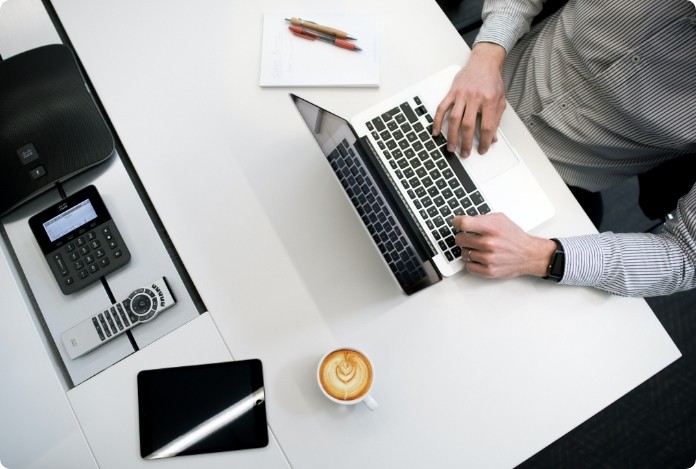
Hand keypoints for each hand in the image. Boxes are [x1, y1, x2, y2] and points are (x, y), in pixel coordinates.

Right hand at [432, 42, 506, 156]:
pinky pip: (442, 108)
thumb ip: (496, 119)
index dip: (485, 141)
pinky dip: (437, 121)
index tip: (483, 149)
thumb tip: (493, 137)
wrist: (484, 62)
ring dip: (451, 136)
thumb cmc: (492, 80)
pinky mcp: (452, 92)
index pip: (487, 126)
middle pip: (468, 125)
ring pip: (454, 119)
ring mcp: (461, 95)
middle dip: (466, 142)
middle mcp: (474, 97)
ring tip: (451, 147)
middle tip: (465, 153)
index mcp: (489, 100)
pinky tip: (436, 131)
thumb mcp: (500, 99)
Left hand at [453, 213, 556, 278]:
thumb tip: (463, 220)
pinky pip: (468, 266)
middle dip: (463, 237)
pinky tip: (480, 258)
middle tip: (470, 238)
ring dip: (469, 250)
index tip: (456, 223)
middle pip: (459, 239)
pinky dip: (472, 263)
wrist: (529, 254)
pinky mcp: (488, 271)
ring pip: (463, 253)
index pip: (463, 223)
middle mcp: (489, 243)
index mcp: (491, 228)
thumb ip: (481, 218)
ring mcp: (488, 258)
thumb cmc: (514, 237)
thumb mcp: (500, 219)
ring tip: (480, 248)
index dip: (456, 222)